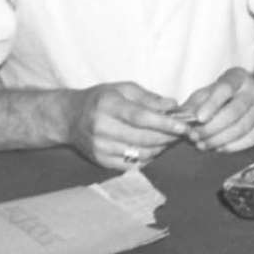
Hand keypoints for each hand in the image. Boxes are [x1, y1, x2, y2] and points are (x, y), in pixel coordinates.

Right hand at [68, 82, 193, 169]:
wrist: (69, 117)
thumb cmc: (101, 99)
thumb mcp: (122, 89)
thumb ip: (149, 97)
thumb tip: (173, 106)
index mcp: (108, 106)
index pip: (141, 117)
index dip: (165, 123)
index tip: (184, 126)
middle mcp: (101, 128)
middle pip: (143, 138)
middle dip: (168, 136)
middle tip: (182, 132)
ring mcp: (100, 147)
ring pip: (140, 153)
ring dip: (161, 147)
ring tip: (169, 138)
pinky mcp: (100, 161)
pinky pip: (132, 164)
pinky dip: (148, 157)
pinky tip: (154, 148)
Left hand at [175, 68, 253, 153]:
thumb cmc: (228, 95)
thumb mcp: (210, 91)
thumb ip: (195, 103)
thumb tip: (180, 118)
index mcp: (238, 78)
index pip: (225, 89)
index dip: (212, 104)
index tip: (199, 118)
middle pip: (233, 112)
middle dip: (211, 128)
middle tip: (194, 137)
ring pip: (241, 128)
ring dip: (219, 139)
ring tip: (202, 145)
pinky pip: (250, 139)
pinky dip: (232, 146)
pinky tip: (218, 147)